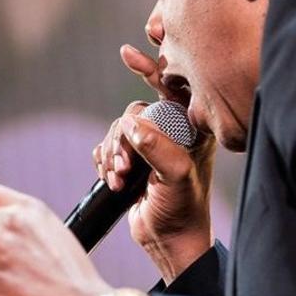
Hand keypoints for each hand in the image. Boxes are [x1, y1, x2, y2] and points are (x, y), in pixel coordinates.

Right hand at [92, 45, 215, 278]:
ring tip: (120, 179)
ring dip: (112, 155)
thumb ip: (156, 147)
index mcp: (191, 129)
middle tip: (125, 166)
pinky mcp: (132, 161)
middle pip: (134, 112)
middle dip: (122, 138)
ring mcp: (150, 147)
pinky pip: (107, 147)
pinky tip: (113, 180)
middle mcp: (171, 133)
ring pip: (117, 131)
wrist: (168, 241)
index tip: (127, 54)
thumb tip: (131, 124)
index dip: (150, 69)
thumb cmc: (183, 209)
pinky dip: (104, 162)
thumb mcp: (176, 176)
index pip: (170, 89)